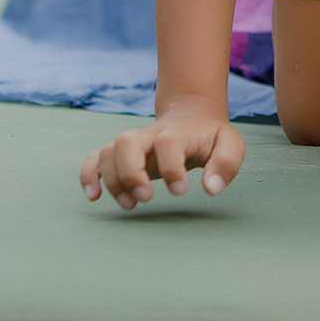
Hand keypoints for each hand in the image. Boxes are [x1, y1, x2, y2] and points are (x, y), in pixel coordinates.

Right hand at [80, 105, 247, 210]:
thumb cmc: (210, 136)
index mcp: (177, 133)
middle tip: (146, 198)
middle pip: (126, 141)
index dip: (171, 167)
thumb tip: (212, 188)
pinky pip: (94, 158)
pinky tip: (94, 195)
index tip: (180, 191)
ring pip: (108, 151)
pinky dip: (89, 175)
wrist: (191, 116)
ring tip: (130, 205)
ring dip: (112, 180)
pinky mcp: (121, 154)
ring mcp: (133, 144)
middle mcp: (149, 136)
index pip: (168, 144)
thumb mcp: (230, 144)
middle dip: (130, 172)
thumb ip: (226, 163)